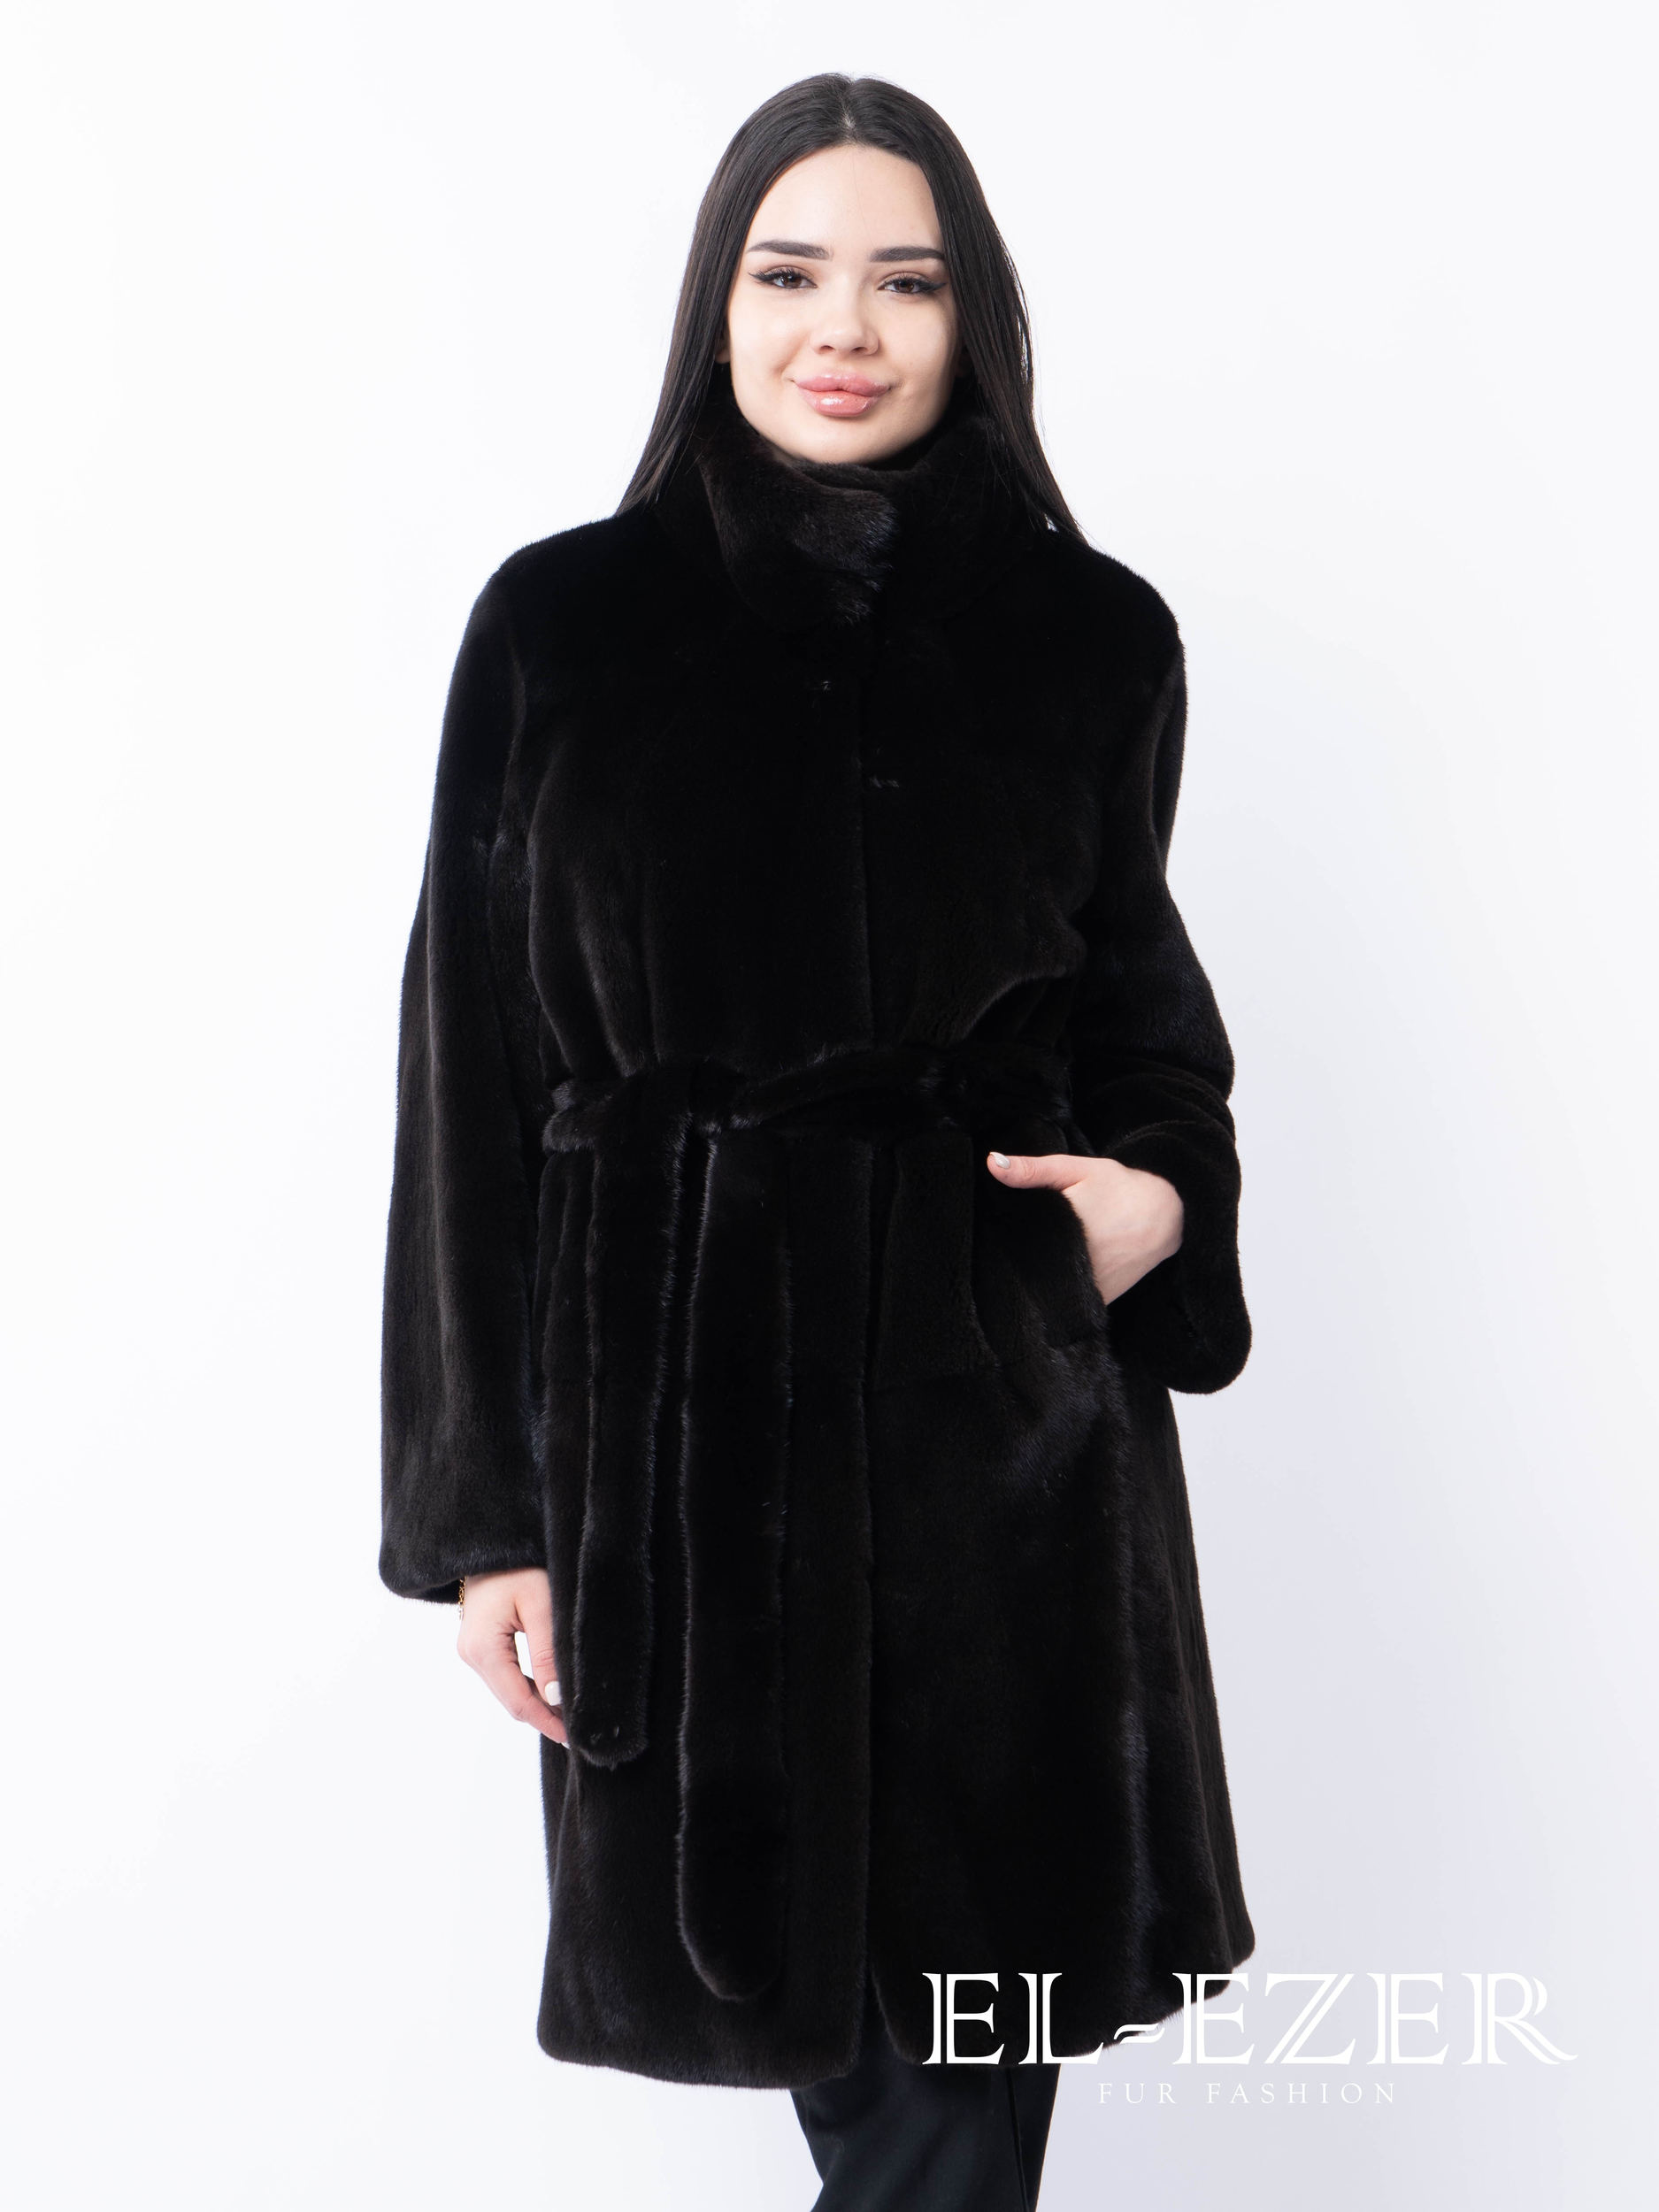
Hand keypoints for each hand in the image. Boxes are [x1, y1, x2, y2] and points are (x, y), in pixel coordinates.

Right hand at [456, 1567, 567, 1744]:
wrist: (492, 1539)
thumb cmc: (517, 1565)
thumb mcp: (540, 1605)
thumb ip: (547, 1652)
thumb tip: (557, 1697)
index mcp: (483, 1649)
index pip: (519, 1701)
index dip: (547, 1722)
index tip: (575, 1736)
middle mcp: (472, 1655)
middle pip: (512, 1700)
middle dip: (545, 1716)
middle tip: (580, 1729)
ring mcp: (473, 1650)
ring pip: (509, 1690)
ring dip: (538, 1702)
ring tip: (571, 1713)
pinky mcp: (481, 1644)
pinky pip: (507, 1675)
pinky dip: (529, 1686)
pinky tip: (552, 1690)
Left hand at [985, 1150, 1183, 1305]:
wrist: (1167, 1216)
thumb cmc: (1119, 1188)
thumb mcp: (1077, 1169)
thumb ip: (1032, 1169)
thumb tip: (992, 1163)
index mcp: (1065, 1228)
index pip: (1013, 1242)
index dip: (1002, 1237)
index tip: (995, 1229)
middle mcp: (1075, 1263)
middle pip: (1026, 1267)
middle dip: (1016, 1256)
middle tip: (1013, 1242)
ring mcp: (1088, 1286)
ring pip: (1044, 1287)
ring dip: (1035, 1275)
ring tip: (1034, 1255)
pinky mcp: (1099, 1299)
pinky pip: (1065, 1300)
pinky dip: (1055, 1289)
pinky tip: (1053, 1271)